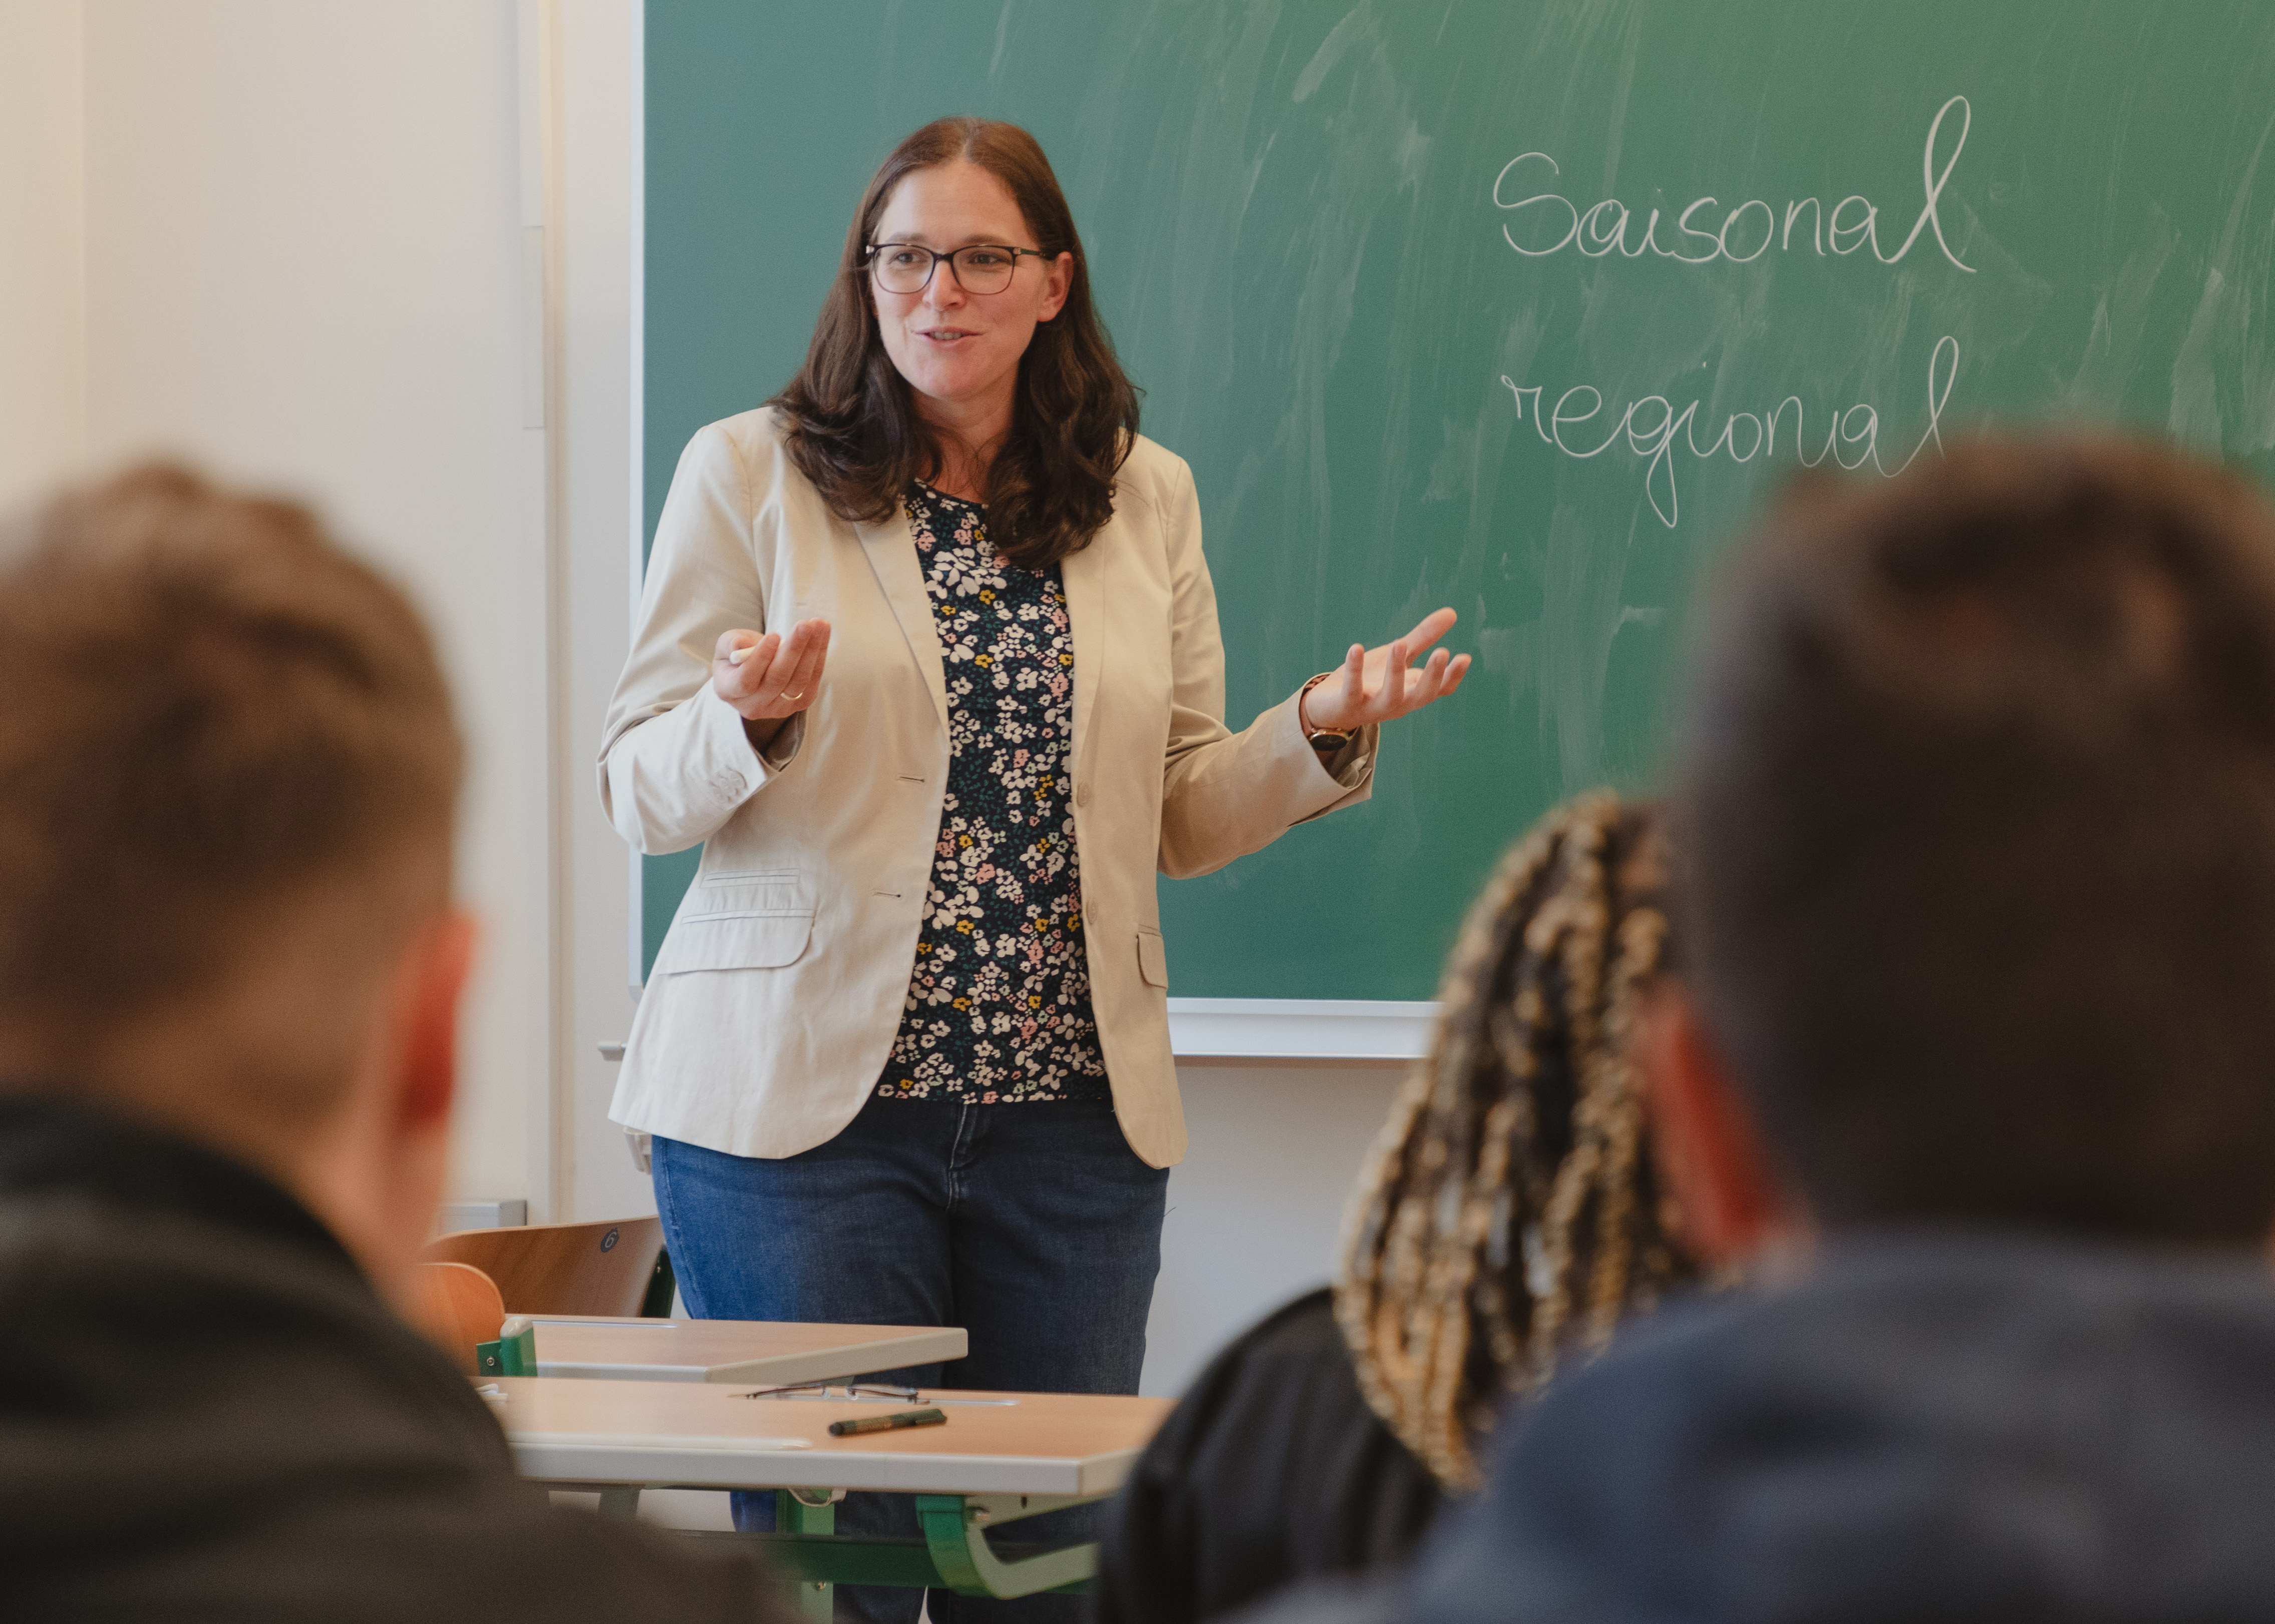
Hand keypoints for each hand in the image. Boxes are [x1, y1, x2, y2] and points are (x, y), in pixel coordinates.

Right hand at [712, 619, 831, 720]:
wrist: (753, 670)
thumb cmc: (737, 654)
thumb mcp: (726, 644)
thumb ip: (729, 644)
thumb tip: (739, 645)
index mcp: (729, 690)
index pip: (745, 680)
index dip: (760, 659)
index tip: (773, 635)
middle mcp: (753, 705)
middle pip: (777, 680)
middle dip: (793, 649)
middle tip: (804, 625)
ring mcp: (777, 709)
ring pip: (798, 681)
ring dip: (812, 651)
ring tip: (818, 625)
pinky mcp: (798, 704)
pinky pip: (812, 681)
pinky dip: (819, 656)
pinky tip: (822, 634)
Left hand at [1300, 608, 1470, 731]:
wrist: (1329, 707)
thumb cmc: (1369, 680)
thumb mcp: (1398, 656)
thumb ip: (1423, 638)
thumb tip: (1452, 613)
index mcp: (1412, 691)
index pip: (1439, 690)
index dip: (1452, 677)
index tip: (1464, 657)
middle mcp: (1397, 703)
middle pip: (1421, 695)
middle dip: (1432, 676)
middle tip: (1442, 653)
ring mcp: (1373, 707)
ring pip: (1390, 695)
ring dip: (1395, 671)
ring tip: (1398, 643)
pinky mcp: (1347, 705)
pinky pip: (1352, 690)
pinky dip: (1354, 669)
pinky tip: (1356, 647)